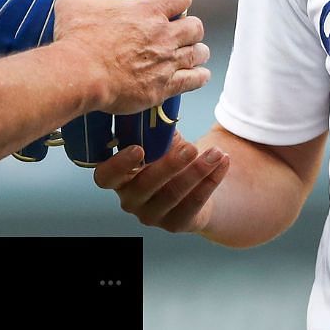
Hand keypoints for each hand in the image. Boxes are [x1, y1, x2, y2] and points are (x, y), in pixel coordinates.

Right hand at [49, 0, 209, 114]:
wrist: (79, 74)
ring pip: (199, 52)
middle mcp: (163, 34)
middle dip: (189, 28)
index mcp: (147, 11)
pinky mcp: (165, 86)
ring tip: (187, 54)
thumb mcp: (72, 0)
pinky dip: (198, 77)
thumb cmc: (77, 37)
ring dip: (194, 52)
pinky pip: (195, 80)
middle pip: (195, 26)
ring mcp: (167, 61)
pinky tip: (196, 75)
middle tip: (178, 33)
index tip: (171, 4)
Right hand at [93, 138, 228, 232]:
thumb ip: (157, 130)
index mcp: (119, 178)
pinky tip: (224, 163)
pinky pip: (194, 203)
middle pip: (145, 185)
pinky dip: (211, 181)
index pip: (106, 177)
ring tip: (216, 152)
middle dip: (170, 165)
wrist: (193, 188)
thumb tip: (163, 105)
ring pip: (174, 194)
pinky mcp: (176, 223)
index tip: (138, 148)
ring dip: (198, 171)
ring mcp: (152, 215)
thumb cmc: (168, 158)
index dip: (118, 165)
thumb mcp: (160, 143)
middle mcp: (130, 200)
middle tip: (191, 148)